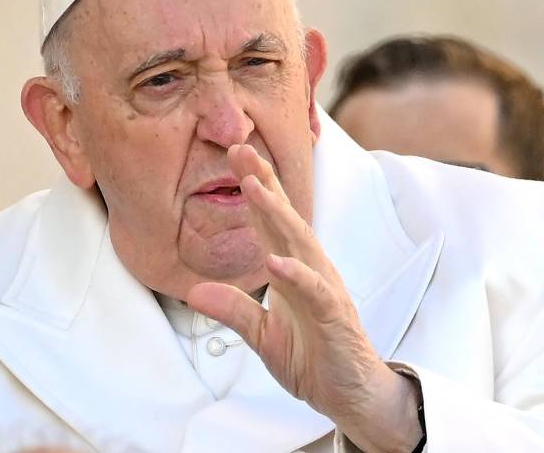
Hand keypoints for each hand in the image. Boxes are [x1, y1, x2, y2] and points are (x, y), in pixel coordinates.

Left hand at [186, 144, 422, 452]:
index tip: (235, 156)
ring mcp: (324, 289)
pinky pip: (314, 291)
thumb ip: (234, 310)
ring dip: (277, 214)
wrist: (350, 394)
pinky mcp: (334, 315)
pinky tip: (275, 261)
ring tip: (253, 188)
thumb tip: (194, 293)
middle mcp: (310, 269)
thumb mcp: (262, 335)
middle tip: (241, 149)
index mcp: (293, 269)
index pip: (271, 222)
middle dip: (264, 182)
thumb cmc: (312, 358)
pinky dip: (296, 274)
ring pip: (300, 243)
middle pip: (285, 218)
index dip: (254, 189)